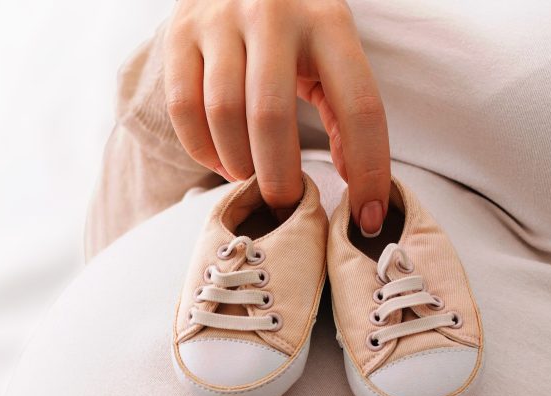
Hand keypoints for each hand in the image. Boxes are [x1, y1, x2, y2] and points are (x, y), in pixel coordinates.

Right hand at [165, 0, 390, 234]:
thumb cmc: (293, 29)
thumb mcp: (331, 54)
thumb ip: (346, 112)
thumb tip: (357, 182)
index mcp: (329, 21)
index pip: (360, 106)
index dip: (370, 170)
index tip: (368, 219)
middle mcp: (274, 11)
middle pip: (271, 116)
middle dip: (279, 179)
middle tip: (285, 206)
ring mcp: (220, 18)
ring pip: (222, 114)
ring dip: (238, 166)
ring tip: (250, 179)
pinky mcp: (180, 32)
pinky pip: (183, 109)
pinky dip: (203, 151)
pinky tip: (221, 162)